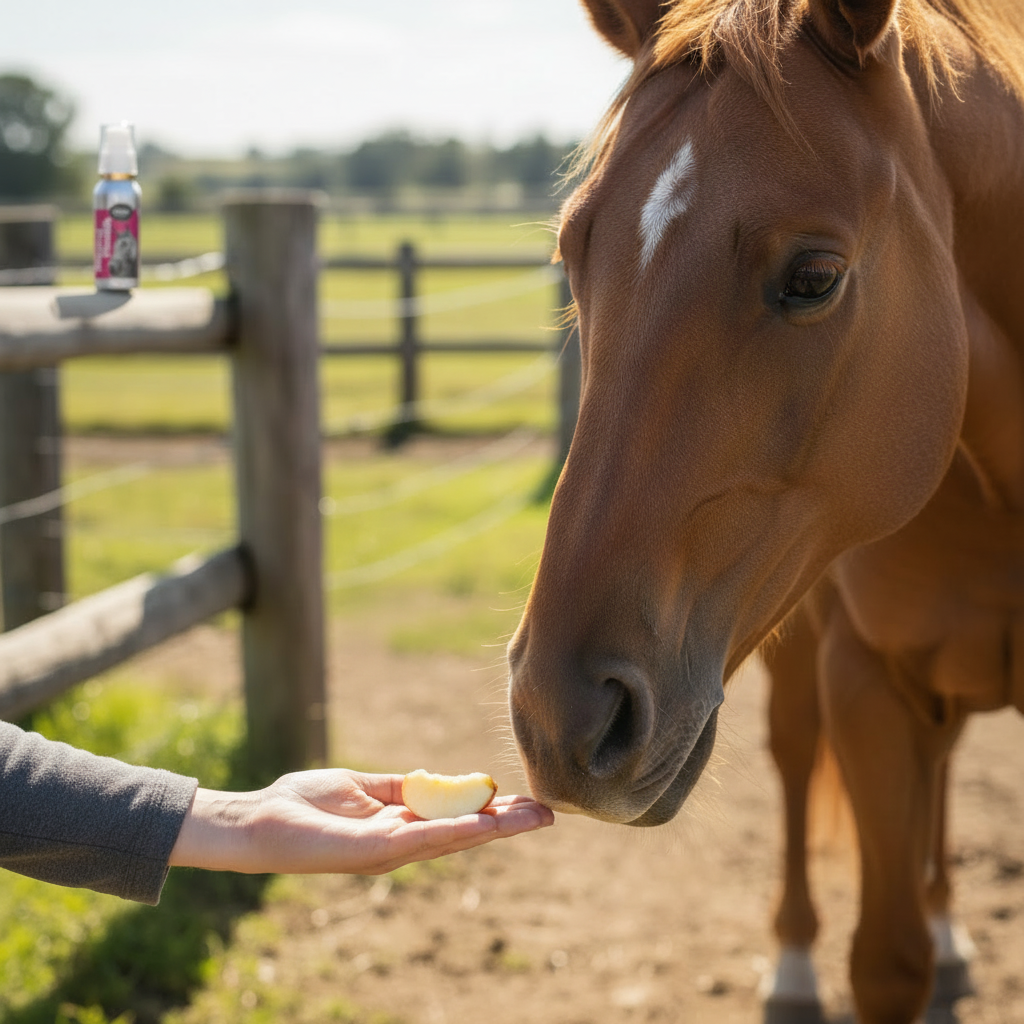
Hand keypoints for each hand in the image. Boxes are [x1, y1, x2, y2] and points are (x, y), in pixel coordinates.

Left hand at [168, 768, 553, 874]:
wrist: (257, 821)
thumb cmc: (302, 804)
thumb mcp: (360, 787)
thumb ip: (397, 788)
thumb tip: (433, 779)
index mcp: (399, 826)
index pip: (456, 820)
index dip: (492, 812)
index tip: (527, 801)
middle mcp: (401, 844)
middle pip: (464, 833)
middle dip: (507, 824)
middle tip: (549, 814)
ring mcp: (388, 850)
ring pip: (453, 839)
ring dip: (495, 828)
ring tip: (534, 818)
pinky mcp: (371, 850)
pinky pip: (421, 839)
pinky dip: (457, 831)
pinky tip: (485, 824)